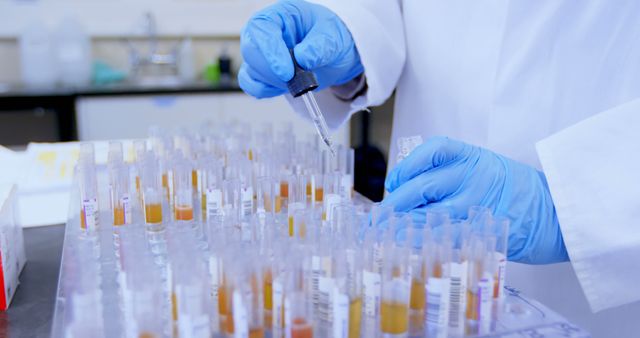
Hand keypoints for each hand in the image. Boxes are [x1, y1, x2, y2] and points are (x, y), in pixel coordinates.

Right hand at [239, 0, 363, 97]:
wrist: (333, 55)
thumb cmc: (330, 37)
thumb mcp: (333, 36)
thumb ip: (320, 46)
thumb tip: (303, 59)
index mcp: (279, 15)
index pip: (262, 28)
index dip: (271, 51)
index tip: (286, 72)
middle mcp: (264, 32)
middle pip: (251, 51)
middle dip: (272, 71)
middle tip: (294, 79)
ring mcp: (261, 53)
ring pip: (252, 71)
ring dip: (274, 82)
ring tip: (299, 79)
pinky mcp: (262, 73)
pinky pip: (252, 85)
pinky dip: (267, 91)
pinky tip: (285, 87)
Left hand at [382, 136, 568, 263]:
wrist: (556, 212)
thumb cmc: (515, 191)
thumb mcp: (485, 168)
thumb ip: (451, 174)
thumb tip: (407, 191)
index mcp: (472, 156)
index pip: (431, 152)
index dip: (406, 167)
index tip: (394, 182)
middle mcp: (472, 176)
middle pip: (422, 185)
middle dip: (394, 203)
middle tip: (376, 218)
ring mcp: (477, 203)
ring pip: (429, 212)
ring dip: (401, 225)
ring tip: (382, 233)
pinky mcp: (481, 229)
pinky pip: (444, 234)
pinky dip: (422, 239)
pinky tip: (406, 243)